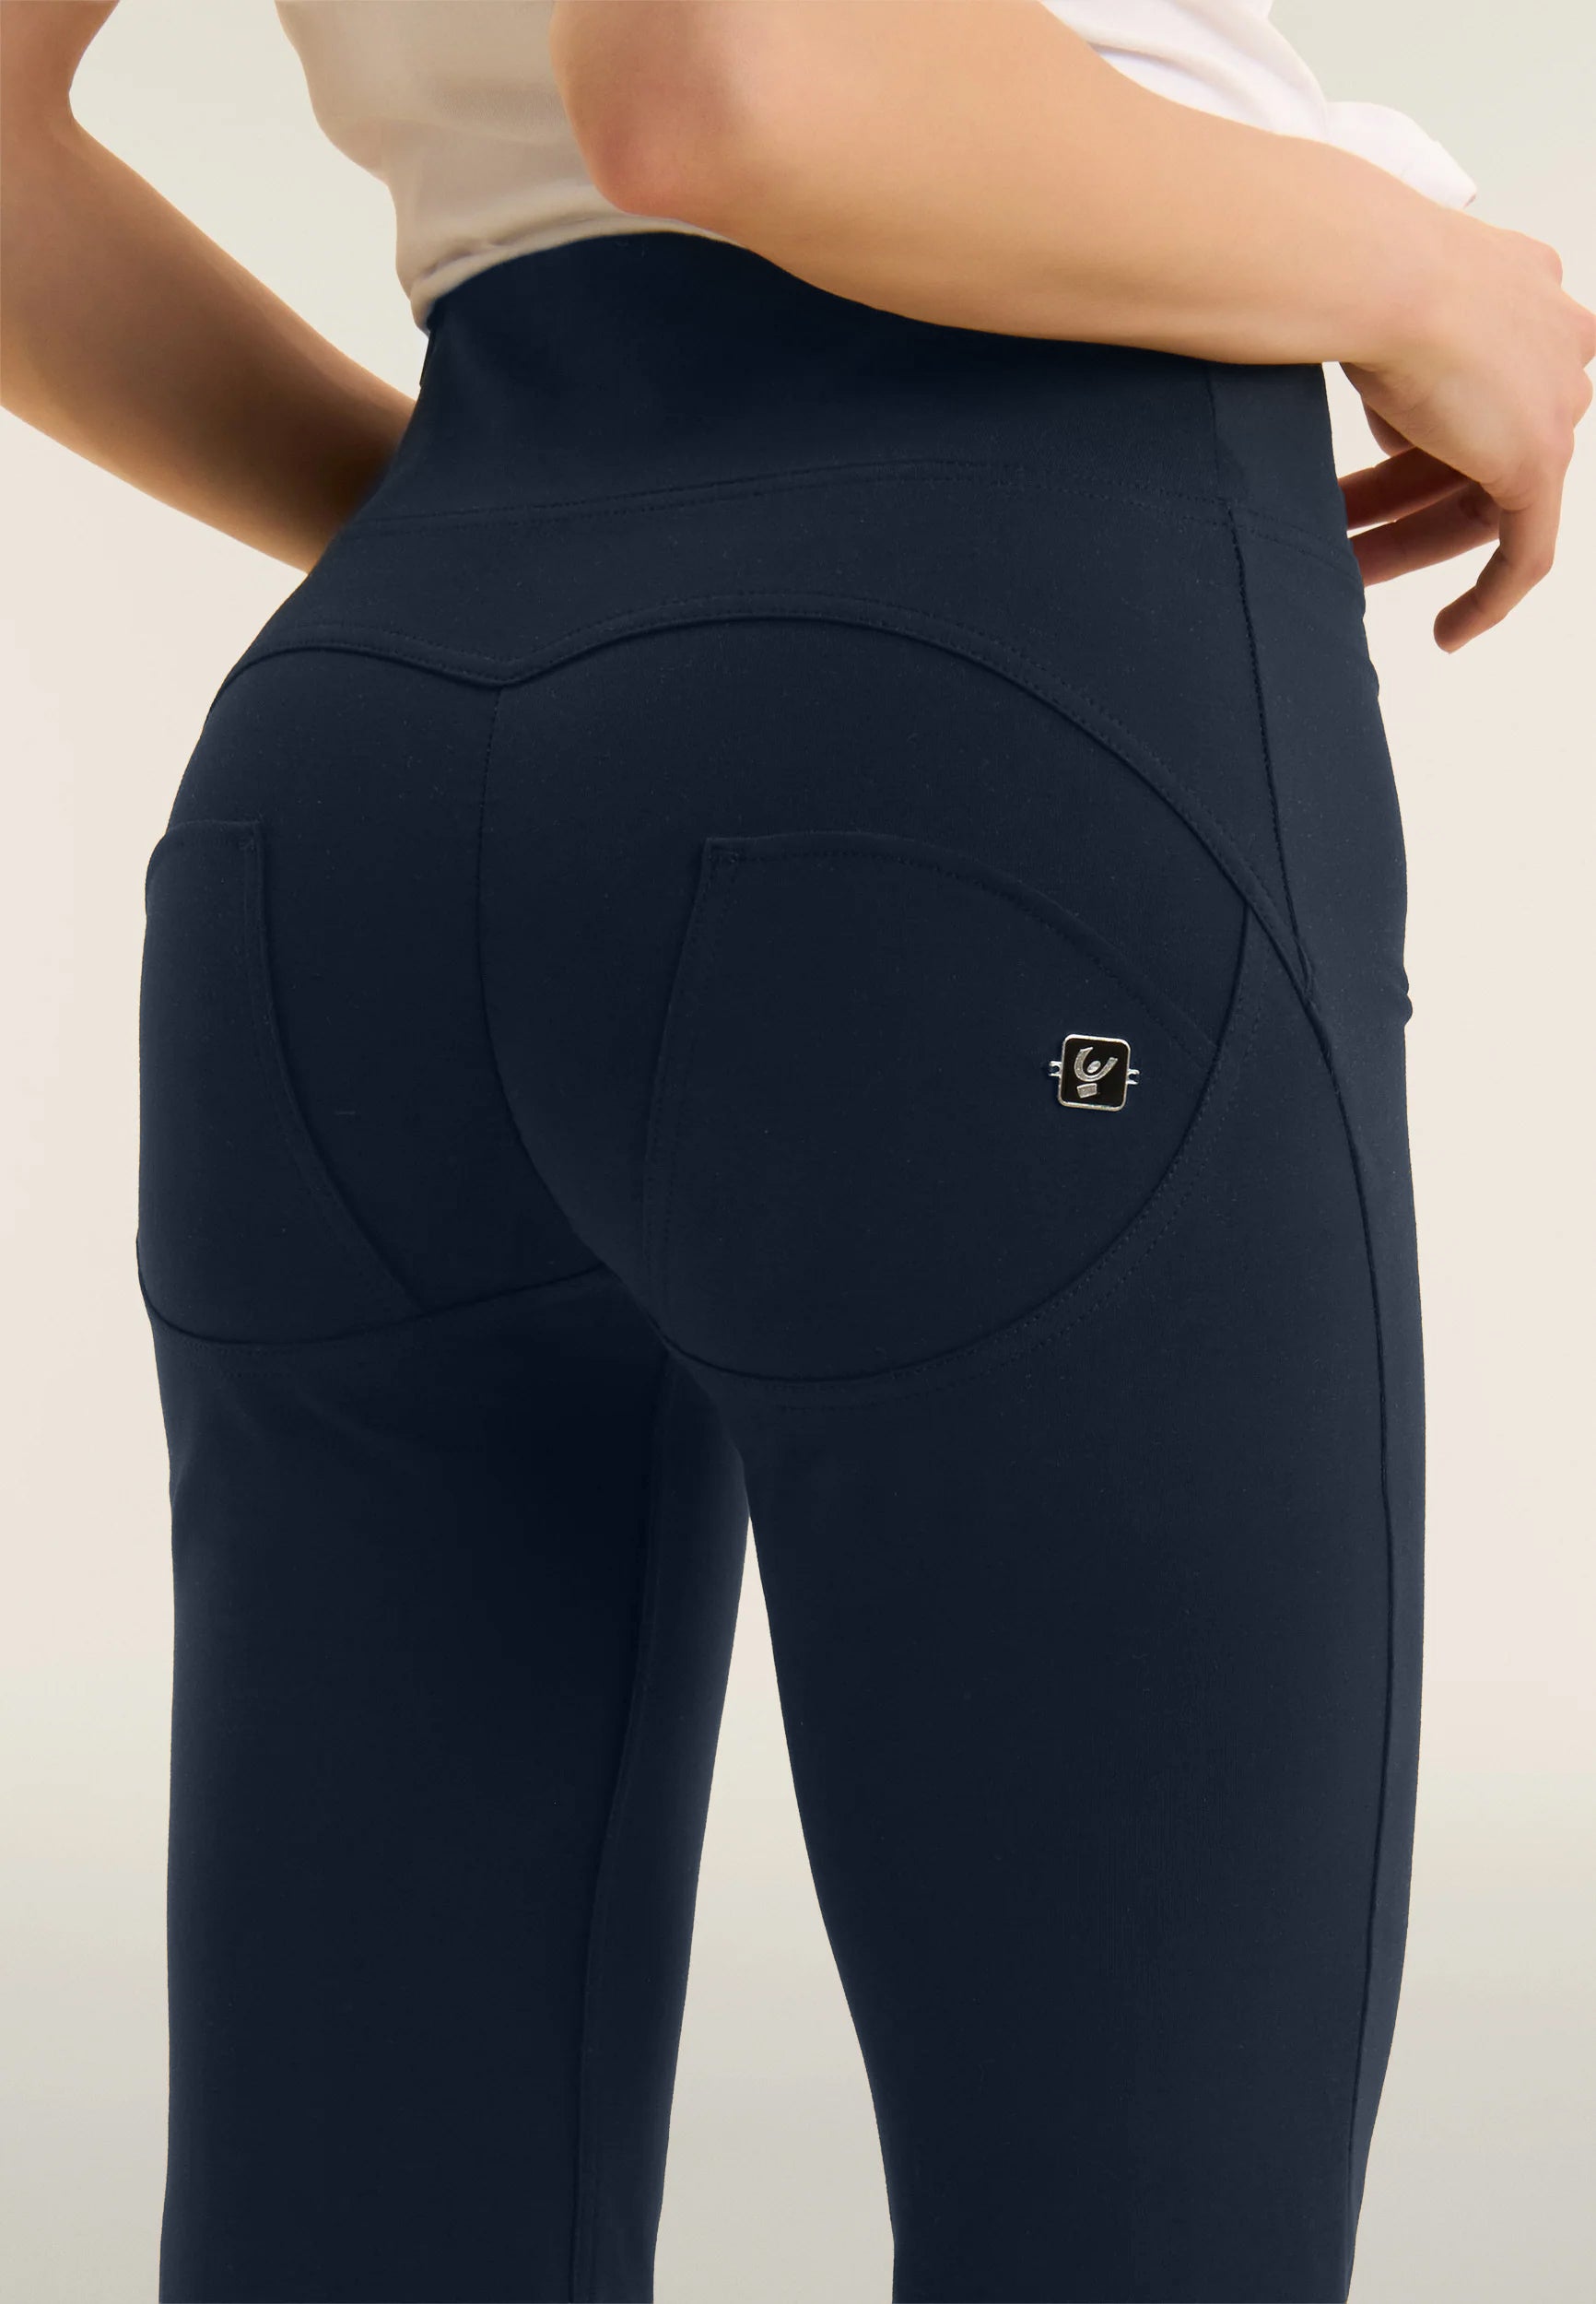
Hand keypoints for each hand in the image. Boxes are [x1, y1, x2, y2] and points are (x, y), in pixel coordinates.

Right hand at [1338, 215, 1594, 650]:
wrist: (1368, 268)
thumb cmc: (1349, 270)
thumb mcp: (1370, 309)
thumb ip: (1388, 352)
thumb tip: (1364, 404)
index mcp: (1522, 288)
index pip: (1480, 387)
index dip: (1415, 442)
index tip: (1371, 476)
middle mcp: (1553, 338)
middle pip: (1479, 450)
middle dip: (1400, 504)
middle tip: (1344, 540)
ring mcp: (1555, 399)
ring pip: (1488, 497)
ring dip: (1410, 542)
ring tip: (1348, 571)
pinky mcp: (1541, 458)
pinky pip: (1528, 550)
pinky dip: (1490, 597)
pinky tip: (1451, 633)